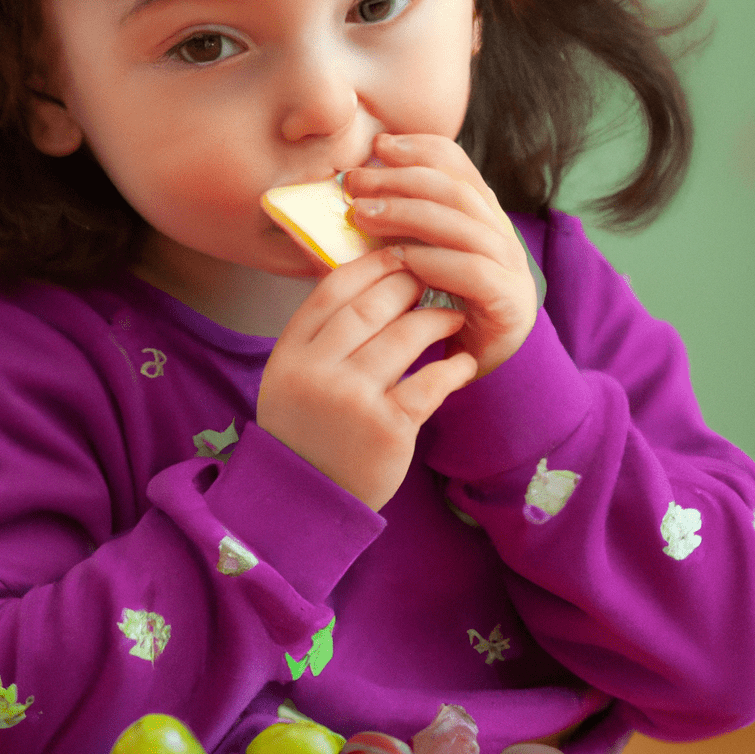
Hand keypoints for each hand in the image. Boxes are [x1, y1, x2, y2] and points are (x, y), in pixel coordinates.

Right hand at [257, 246, 476, 510]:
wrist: (307, 498)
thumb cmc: (306, 429)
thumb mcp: (291, 376)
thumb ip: (319, 335)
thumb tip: (369, 280)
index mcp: (291, 353)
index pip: (333, 289)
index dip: (372, 265)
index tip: (399, 255)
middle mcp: (317, 371)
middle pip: (372, 305)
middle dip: (409, 284)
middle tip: (432, 278)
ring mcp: (352, 399)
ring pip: (405, 336)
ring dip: (437, 318)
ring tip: (453, 314)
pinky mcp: (388, 428)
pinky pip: (431, 382)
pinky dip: (453, 367)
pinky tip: (463, 362)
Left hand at [343, 133, 537, 377]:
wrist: (462, 372)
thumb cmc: (429, 314)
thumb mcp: (410, 261)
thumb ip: (393, 229)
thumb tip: (348, 197)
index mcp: (479, 217)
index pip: (457, 167)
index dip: (420, 149)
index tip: (378, 146)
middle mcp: (500, 234)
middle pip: (455, 189)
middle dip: (401, 179)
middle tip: (355, 184)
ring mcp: (510, 267)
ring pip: (463, 224)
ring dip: (409, 213)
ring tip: (364, 215)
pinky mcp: (510, 301)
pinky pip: (473, 271)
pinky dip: (434, 260)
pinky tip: (400, 260)